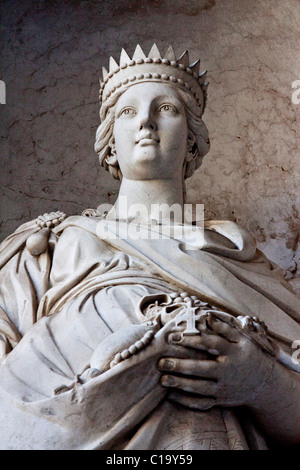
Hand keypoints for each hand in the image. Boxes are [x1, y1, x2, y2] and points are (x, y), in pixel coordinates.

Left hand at [158, 314, 275, 409]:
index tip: (173, 337)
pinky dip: (186, 401)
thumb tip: (206, 316)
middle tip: (161, 362)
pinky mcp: (221, 401)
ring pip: (200, 389)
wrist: (263, 384)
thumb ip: (224, 328)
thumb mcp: (242, 339)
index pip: (211, 345)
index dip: (192, 340)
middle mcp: (227, 372)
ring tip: (163, 379)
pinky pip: (202, 403)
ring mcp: (224, 388)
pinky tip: (171, 395)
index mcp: (232, 353)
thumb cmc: (248, 355)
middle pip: (202, 369)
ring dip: (180, 384)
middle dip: (181, 366)